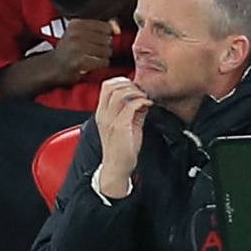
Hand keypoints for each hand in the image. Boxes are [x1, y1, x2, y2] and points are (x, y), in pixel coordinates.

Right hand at [0, 17, 120, 98]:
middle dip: (105, 47)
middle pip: (107, 39)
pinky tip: (93, 64)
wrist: (52, 67)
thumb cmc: (69, 49)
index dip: (106, 35)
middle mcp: (75, 34)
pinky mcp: (79, 62)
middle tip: (95, 51)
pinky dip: (101, 64)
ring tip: (94, 57)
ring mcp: (77, 48)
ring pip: (106, 50)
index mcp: (76, 24)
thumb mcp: (79, 33)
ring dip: (104, 56)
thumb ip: (99, 27)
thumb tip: (117, 29)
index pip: (104, 26)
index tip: (98, 40)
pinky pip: (102, 61)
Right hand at [93, 76, 150, 197]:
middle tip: (141, 90)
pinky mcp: (120, 127)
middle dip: (129, 84)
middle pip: (112, 86)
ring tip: (145, 97)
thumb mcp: (124, 126)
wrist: (116, 168)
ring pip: (120, 93)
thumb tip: (143, 99)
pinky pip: (131, 106)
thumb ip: (131, 112)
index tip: (134, 86)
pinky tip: (148, 105)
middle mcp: (104, 115)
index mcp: (102, 113)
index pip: (106, 86)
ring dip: (136, 91)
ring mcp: (111, 120)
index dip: (121, 81)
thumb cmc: (121, 149)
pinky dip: (142, 101)